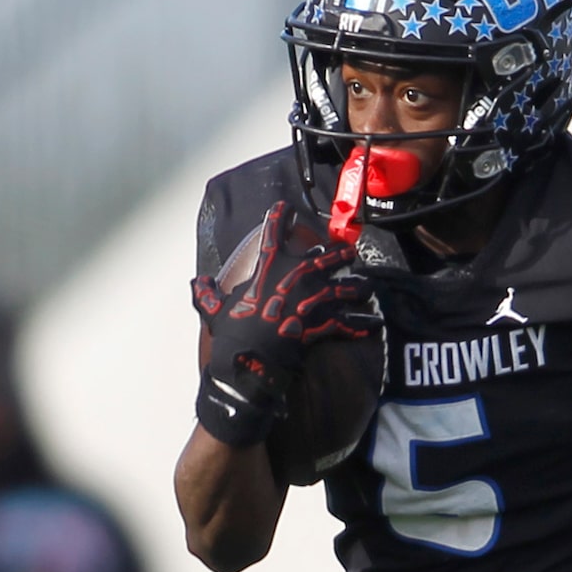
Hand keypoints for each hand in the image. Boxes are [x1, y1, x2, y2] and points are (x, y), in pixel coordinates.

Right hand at [191, 203, 374, 446]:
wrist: (248, 363)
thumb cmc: (231, 335)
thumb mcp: (213, 311)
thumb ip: (207, 293)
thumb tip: (198, 282)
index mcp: (266, 270)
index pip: (273, 234)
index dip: (280, 217)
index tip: (287, 208)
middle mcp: (293, 279)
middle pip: (322, 258)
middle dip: (338, 253)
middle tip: (349, 251)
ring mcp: (309, 301)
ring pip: (341, 287)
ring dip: (356, 286)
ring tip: (367, 285)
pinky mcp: (319, 325)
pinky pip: (345, 323)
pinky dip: (360, 325)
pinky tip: (373, 325)